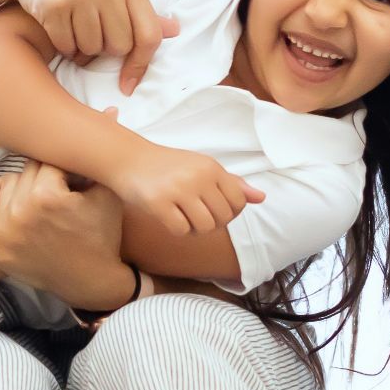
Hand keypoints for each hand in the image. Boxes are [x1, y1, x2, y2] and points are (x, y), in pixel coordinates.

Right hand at [0, 0, 179, 94]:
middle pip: (118, 47)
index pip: (148, 35)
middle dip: (104, 48)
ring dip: (81, 47)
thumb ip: (140, 8)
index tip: (128, 84)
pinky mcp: (53, 4)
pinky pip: (65, 45)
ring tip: (74, 26)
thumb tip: (174, 30)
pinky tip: (58, 25)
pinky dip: (62, 44)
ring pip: (90, 49)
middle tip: (92, 32)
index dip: (141, 64)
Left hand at [0, 160, 132, 309]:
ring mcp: (3, 230)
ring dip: (24, 186)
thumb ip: (100, 155)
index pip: (49, 160)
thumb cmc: (103, 236)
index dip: (65, 168)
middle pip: (28, 170)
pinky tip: (13, 198)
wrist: (92, 283)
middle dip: (46, 177)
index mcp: (48, 197)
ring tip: (43, 200)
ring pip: (8, 183)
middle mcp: (20, 212)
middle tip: (60, 191)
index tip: (73, 180)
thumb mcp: (108, 193)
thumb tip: (110, 112)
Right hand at [109, 142, 265, 234]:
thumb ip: (231, 183)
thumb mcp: (202, 167)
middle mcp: (197, 177)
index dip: (228, 212)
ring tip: (182, 216)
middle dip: (211, 222)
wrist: (129, 159)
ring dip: (194, 228)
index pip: (238, 203)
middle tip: (194, 213)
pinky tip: (168, 217)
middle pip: (222, 219)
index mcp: (211, 167)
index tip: (211, 207)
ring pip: (204, 227)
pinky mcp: (158, 203)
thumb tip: (261, 198)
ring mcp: (178, 190)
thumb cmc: (169, 166)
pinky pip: (180, 230)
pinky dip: (177, 229)